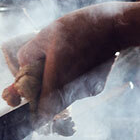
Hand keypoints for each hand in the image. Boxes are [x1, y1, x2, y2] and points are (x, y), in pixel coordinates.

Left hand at [8, 3, 124, 117]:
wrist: (115, 26)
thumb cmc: (79, 28)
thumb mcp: (45, 35)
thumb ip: (28, 55)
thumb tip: (23, 68)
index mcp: (58, 82)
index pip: (43, 113)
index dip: (33, 111)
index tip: (29, 101)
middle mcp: (74, 92)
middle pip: (52, 105)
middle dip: (43, 94)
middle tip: (39, 75)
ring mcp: (87, 92)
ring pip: (65, 96)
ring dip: (58, 84)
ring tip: (62, 60)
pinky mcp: (96, 88)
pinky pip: (78, 90)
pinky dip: (73, 79)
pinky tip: (77, 60)